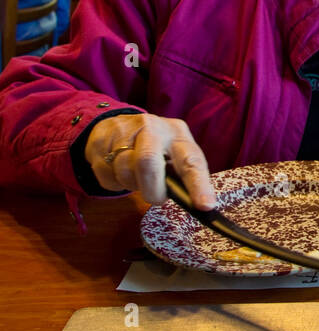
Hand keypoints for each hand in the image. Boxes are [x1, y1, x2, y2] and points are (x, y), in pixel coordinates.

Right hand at [84, 113, 217, 207]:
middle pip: (148, 162)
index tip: (205, 206)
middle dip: (152, 189)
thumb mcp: (173, 153)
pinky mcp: (100, 145)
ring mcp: (123, 134)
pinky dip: (116, 183)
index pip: (191, 160)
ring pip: (125, 172)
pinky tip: (118, 170)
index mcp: (177, 134)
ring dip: (132, 185)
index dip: (199, 185)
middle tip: (156, 198)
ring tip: (137, 177)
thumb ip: (181, 174)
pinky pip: (108, 177)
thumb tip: (194, 204)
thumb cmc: (154, 147)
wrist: (113, 125)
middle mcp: (152, 129)